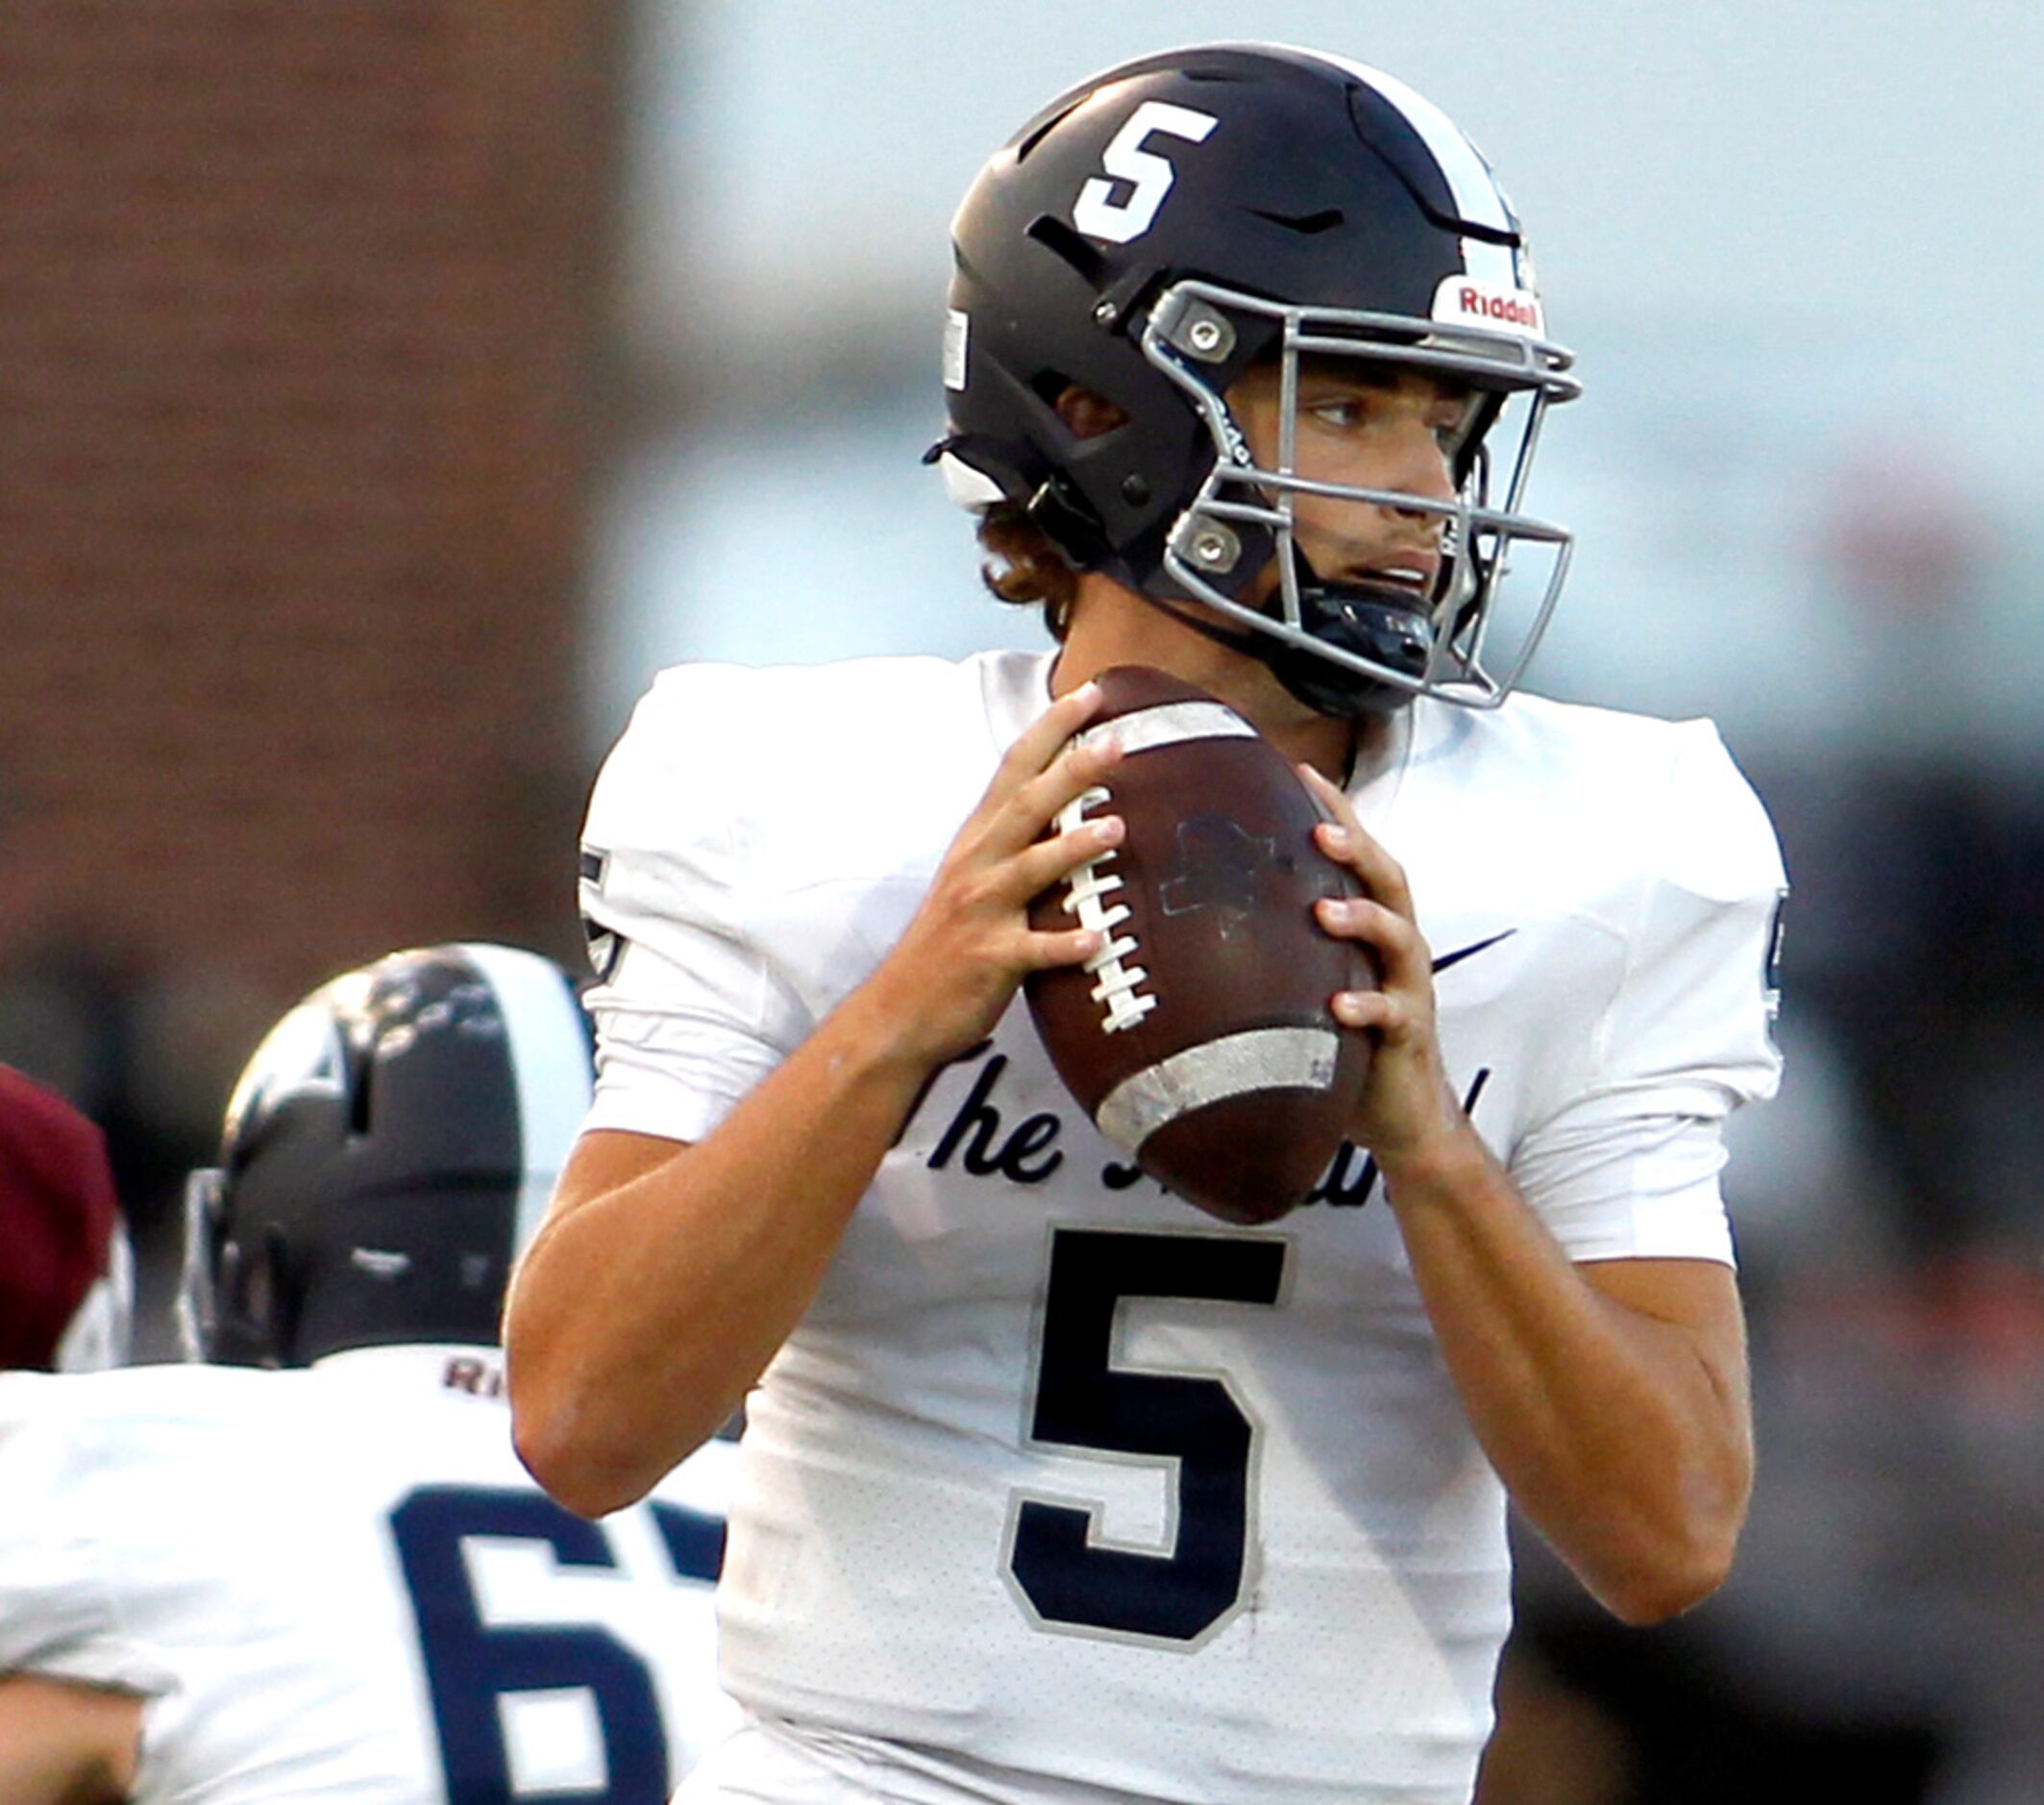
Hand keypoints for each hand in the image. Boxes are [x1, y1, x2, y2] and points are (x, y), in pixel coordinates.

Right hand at [861, 681, 1126, 1070]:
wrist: (899, 1010)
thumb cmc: (948, 943)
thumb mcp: (975, 879)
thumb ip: (1017, 843)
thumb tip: (1073, 807)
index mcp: (977, 841)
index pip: (1015, 768)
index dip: (1052, 729)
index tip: (1091, 693)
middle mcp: (977, 866)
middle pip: (1026, 805)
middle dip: (1071, 770)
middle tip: (1117, 741)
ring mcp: (981, 912)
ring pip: (1029, 870)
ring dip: (1071, 846)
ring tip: (1117, 828)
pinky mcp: (990, 960)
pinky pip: (1033, 950)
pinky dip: (1064, 943)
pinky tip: (1097, 938)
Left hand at [1298, 764, 1467, 1171]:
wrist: (1396, 1115)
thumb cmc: (1339, 1038)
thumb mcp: (1302, 981)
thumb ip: (1269, 943)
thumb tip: (1182, 913)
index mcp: (1367, 924)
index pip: (1356, 854)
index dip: (1334, 809)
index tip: (1298, 770)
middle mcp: (1393, 946)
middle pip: (1388, 879)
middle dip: (1357, 847)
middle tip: (1319, 829)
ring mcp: (1406, 988)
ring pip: (1398, 939)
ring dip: (1363, 918)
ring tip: (1325, 910)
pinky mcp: (1408, 1037)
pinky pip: (1394, 1016)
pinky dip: (1368, 1007)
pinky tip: (1341, 1006)